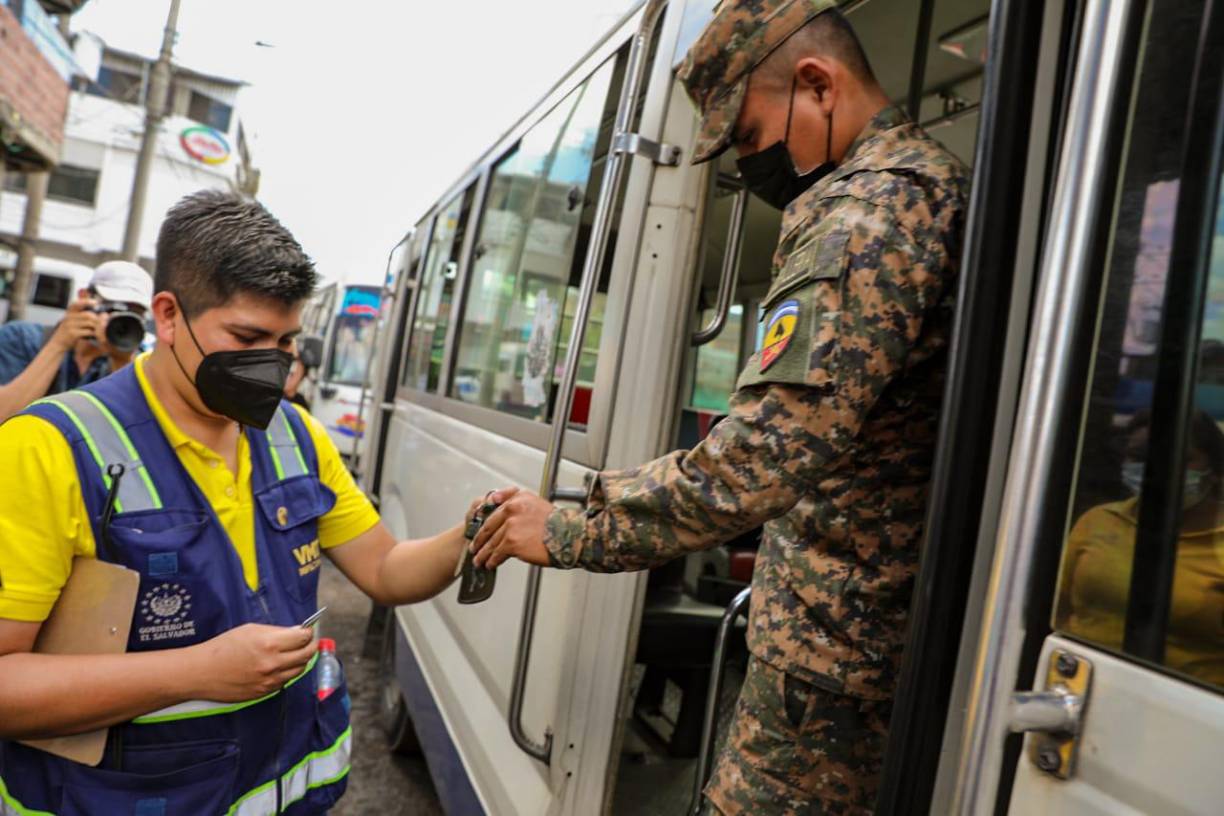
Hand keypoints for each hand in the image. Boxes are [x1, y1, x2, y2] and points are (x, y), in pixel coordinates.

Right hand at [49, 298, 102, 351]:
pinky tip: (94, 336)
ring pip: (90, 323)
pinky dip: (94, 334)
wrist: (58, 343)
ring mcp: (70, 325)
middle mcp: (68, 317)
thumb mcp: (73, 322)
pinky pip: (88, 331)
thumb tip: (102, 314)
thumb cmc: (68, 332)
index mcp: (69, 313)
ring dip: (97, 327)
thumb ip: (83, 317)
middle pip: (88, 315)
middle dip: (98, 319)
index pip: (77, 304)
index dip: (86, 301)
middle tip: (103, 323)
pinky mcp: (73, 333)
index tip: (96, 302)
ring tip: (98, 331)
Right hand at [188, 623, 315, 701]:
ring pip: (299, 670)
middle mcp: (273, 664)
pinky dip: (287, 672)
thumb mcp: (250, 630)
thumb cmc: (222, 647)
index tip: (307, 630)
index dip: (308, 632)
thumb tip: (297, 631)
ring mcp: (270, 680)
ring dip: (301, 660)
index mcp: (270, 644)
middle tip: (309, 641)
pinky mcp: (265, 692)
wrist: (201, 673)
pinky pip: (285, 681)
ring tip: (295, 653)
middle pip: (307, 654)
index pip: (303, 638)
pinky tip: (279, 665)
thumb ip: (276, 631)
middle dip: (311, 645)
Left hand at [469, 487, 553, 568]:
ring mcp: (511, 526)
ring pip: (491, 542)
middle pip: (489, 526)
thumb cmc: (558, 524)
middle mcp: (512, 509)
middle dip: (479, 539)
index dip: (483, 521)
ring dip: (483, 553)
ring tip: (479, 560)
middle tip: (474, 546)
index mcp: (518, 499)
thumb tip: (498, 504)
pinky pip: (497, 554)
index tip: (478, 529)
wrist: (568, 536)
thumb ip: (516, 501)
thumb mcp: (537, 503)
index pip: (494, 509)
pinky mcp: (512, 543)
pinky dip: (492, 560)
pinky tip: (490, 564)